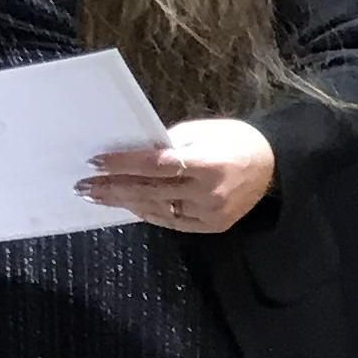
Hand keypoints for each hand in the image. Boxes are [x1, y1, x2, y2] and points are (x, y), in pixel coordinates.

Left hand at [81, 118, 276, 235]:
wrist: (273, 166)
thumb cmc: (234, 140)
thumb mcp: (202, 131)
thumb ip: (168, 144)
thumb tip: (132, 153)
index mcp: (208, 163)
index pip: (155, 164)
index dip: (123, 164)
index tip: (96, 162)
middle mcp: (209, 192)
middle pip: (150, 190)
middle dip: (113, 187)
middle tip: (83, 185)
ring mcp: (210, 213)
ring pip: (157, 208)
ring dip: (124, 202)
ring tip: (97, 196)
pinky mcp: (212, 226)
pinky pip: (171, 221)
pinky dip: (147, 212)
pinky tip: (128, 204)